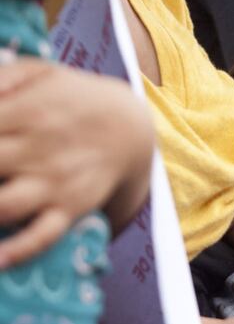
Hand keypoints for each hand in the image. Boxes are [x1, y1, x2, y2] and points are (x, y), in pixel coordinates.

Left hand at [0, 59, 153, 266]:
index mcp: (27, 112)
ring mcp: (54, 182)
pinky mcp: (70, 208)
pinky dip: (18, 251)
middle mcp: (38, 149)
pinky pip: (44, 235)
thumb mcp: (41, 72)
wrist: (131, 128)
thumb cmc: (72, 98)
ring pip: (5, 206)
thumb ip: (2, 77)